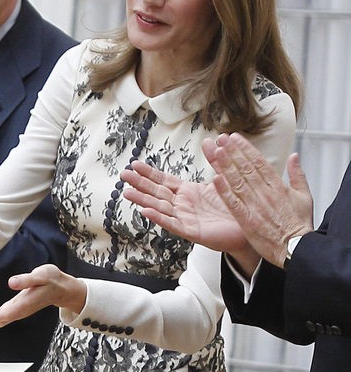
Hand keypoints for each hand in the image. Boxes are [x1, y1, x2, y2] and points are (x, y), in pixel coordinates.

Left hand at [0, 265, 86, 330]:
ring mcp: (19, 310)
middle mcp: (20, 311)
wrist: (61, 288)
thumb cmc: (52, 280)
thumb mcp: (41, 275)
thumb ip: (26, 279)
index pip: (4, 314)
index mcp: (24, 304)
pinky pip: (1, 316)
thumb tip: (11, 282)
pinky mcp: (17, 307)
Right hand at [122, 159, 247, 253]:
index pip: (164, 180)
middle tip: (123, 176)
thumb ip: (215, 160)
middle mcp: (183, 205)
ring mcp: (185, 219)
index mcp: (188, 192)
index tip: (135, 164)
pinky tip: (146, 211)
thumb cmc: (235, 206)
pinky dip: (160, 218)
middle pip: (156, 193)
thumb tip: (210, 140)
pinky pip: (173, 224)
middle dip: (139, 184)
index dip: (149, 173)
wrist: (249, 227)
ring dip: (143, 200)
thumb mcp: (223, 178)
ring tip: (127, 193)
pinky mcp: (192, 232)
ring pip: (160, 208)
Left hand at [205, 136, 313, 267]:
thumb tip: (294, 156)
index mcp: (278, 186)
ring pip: (238, 182)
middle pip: (246, 168)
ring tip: (216, 152)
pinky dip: (225, 191)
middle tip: (222, 139)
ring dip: (226, 166)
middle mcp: (266, 193)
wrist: (296, 248)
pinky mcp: (247, 221)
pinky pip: (233, 204)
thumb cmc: (300, 224)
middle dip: (233, 152)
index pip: (259, 162)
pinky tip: (215, 180)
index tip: (236, 138)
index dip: (246, 149)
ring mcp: (256, 207)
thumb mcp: (305, 195)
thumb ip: (298, 174)